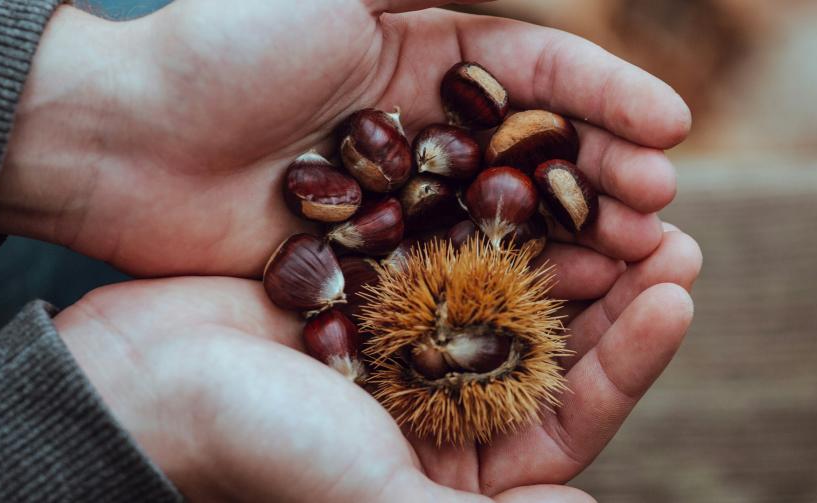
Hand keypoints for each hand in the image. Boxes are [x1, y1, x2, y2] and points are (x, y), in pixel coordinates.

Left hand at [0, 0, 688, 277]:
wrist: (123, 137)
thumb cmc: (225, 48)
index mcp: (425, 53)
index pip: (538, 73)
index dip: (607, 96)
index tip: (671, 129)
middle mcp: (426, 129)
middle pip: (535, 152)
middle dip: (605, 176)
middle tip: (662, 212)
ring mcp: (402, 198)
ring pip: (507, 218)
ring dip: (573, 238)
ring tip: (635, 259)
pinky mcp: (371, 257)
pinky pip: (453, 269)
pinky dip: (506, 283)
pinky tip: (556, 302)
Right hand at [54, 223, 699, 500]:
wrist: (140, 384)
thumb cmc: (257, 448)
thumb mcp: (377, 493)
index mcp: (454, 468)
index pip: (567, 416)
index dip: (629, 360)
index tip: (676, 295)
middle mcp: (440, 407)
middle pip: (551, 350)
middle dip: (616, 295)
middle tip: (673, 235)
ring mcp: (408, 342)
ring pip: (512, 293)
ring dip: (568, 248)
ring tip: (623, 198)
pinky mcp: (373, 287)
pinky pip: (454, 248)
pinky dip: (495, 218)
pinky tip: (532, 180)